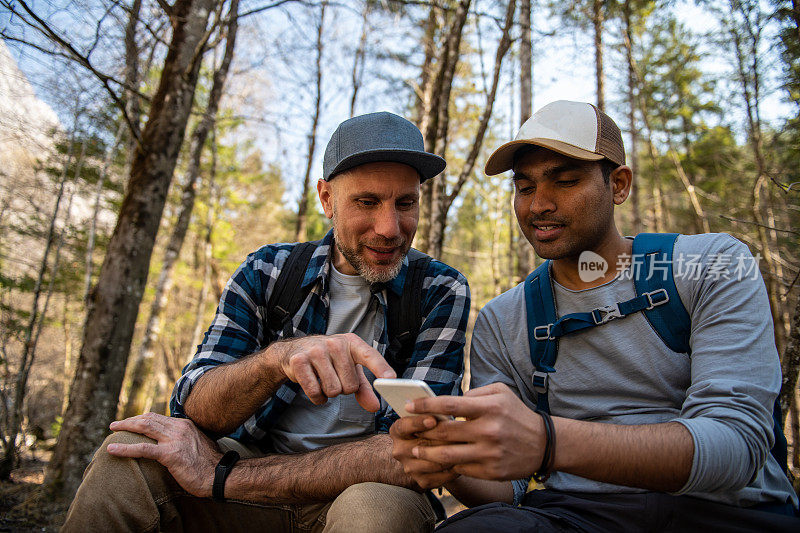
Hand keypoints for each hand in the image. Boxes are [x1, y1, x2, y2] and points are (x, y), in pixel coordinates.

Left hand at [107, 413, 220, 497]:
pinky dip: (125, 448)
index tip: (132, 423)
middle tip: (116, 424)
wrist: (219, 475)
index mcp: (185, 425)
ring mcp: (174, 440)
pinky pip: (142, 449)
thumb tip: (176, 444)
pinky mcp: (169, 454)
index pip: (159, 417)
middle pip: (149, 419)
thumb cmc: (209, 464)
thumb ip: (185, 439)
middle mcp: (179, 428)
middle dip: (130, 420)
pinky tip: (112, 450)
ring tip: (112, 430)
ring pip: (144, 427)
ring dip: (125, 427)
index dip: (142, 419)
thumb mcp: (198, 444)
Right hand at [271, 333, 394, 410]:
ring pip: (333, 390)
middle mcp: (335, 343)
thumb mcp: (349, 369)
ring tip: (324, 380)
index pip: (370, 355)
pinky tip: (315, 386)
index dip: (381, 368)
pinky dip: (317, 398)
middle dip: (343, 389)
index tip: (391, 379)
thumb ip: (364, 388)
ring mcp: (316, 351)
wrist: (295, 351)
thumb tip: (375, 407)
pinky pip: (315, 392)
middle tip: (335, 377)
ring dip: (329, 393)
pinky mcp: (299, 361)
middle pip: (350, 385)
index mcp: (352, 343)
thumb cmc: (329, 360)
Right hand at [389, 415, 459, 489]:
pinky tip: (464, 460)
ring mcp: (409, 467)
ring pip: (433, 462)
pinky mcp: (422, 481)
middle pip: (421, 445)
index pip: (403, 426)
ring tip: (466, 447)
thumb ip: (434, 411)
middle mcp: (399, 450)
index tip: (433, 419)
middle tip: (461, 433)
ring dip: (451, 455)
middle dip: (443, 438)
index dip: (418, 422)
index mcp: (398, 431)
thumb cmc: (435, 428)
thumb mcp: (431, 416)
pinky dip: (454, 469)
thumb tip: (445, 408)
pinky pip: (441, 477)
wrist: (433, 451)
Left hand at [406, 382, 544, 480]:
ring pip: (446, 454)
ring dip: (427, 452)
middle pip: (443, 432)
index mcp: (488, 407)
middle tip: (408, 430)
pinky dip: (446, 464)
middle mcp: (488, 430)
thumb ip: (474, 393)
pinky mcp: (490, 471)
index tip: (409, 405)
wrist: (543, 444)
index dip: (425, 405)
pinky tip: (437, 461)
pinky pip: (460, 468)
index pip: (448, 404)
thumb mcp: (500, 393)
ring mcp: (488, 453)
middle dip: (421, 431)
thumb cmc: (517, 414)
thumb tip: (450, 400)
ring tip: (417, 449)